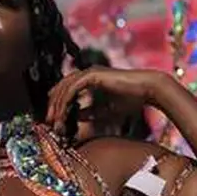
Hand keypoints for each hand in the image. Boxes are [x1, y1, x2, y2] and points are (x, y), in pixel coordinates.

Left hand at [46, 67, 171, 133]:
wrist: (147, 90)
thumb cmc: (132, 99)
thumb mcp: (106, 110)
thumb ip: (90, 112)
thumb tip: (77, 116)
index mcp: (90, 79)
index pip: (67, 89)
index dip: (58, 104)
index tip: (55, 121)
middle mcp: (87, 73)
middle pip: (61, 87)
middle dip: (53, 105)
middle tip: (49, 123)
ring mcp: (89, 72)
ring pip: (64, 87)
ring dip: (57, 105)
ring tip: (54, 122)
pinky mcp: (92, 75)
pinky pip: (72, 88)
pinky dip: (65, 102)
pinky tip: (63, 114)